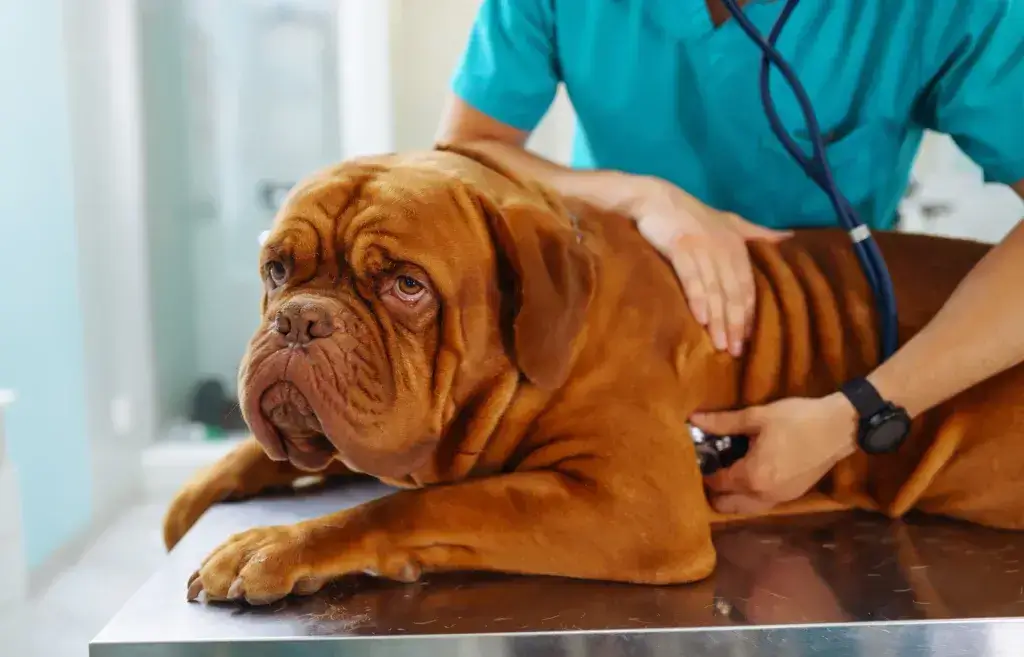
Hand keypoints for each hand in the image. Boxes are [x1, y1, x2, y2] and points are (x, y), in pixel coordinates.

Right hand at [629, 176, 790, 355]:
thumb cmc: (692, 215)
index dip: (748, 313)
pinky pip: (692, 277)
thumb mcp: (730, 222)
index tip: (748, 338)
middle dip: (736, 323)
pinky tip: (701, 318)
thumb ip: (758, 234)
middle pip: (734, 292)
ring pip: (715, 290)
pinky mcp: (681, 247)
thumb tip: (791, 238)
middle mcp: (724, 248)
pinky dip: (698, 298)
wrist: (655, 199)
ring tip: (720, 344)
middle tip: (736, 351)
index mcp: (737, 246)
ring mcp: (703, 248)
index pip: (747, 286)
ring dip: (719, 319)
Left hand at [692, 393, 858, 513]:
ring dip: (731, 497)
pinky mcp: (791, 497)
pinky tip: (749, 475)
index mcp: (752, 477)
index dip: (703, 470)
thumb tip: (694, 420)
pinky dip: (748, 497)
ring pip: (744, 509)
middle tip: (711, 467)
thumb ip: (723, 422)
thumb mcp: (758, 417)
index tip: (699, 456)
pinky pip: (760, 504)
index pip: (716, 483)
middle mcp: (763, 496)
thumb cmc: (798, 419)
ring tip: (727, 472)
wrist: (839, 428)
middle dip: (713, 490)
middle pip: (726, 505)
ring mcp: (779, 500)